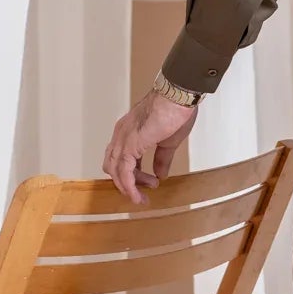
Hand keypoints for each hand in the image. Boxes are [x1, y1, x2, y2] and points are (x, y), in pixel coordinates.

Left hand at [102, 87, 199, 206]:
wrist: (179, 96)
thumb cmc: (176, 110)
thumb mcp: (168, 141)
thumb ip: (162, 158)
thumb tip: (160, 174)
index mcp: (129, 130)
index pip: (121, 157)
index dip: (133, 174)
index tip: (149, 183)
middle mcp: (121, 134)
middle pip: (113, 165)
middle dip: (128, 182)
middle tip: (146, 190)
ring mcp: (123, 139)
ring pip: (115, 170)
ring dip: (128, 187)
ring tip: (143, 197)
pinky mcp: (130, 144)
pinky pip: (123, 171)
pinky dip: (128, 185)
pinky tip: (137, 194)